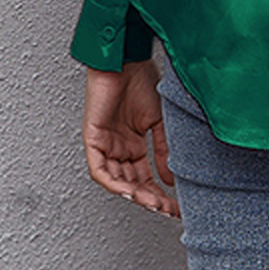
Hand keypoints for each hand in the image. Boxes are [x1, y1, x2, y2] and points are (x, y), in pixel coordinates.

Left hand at [83, 59, 179, 218]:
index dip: (160, 195)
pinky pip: (100, 170)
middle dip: (149, 199)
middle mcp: (119, 147)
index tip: (175, 208)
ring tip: (152, 203)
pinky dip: (114, 182)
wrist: (127, 59)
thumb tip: (171, 180)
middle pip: (132, 183)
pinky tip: (129, 190)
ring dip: (134, 194)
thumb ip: (163, 150)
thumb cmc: (141, 80)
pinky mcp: (93, 138)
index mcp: (134, 144)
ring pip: (116, 180)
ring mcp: (105, 144)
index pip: (146, 178)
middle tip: (166, 209)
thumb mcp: (159, 121)